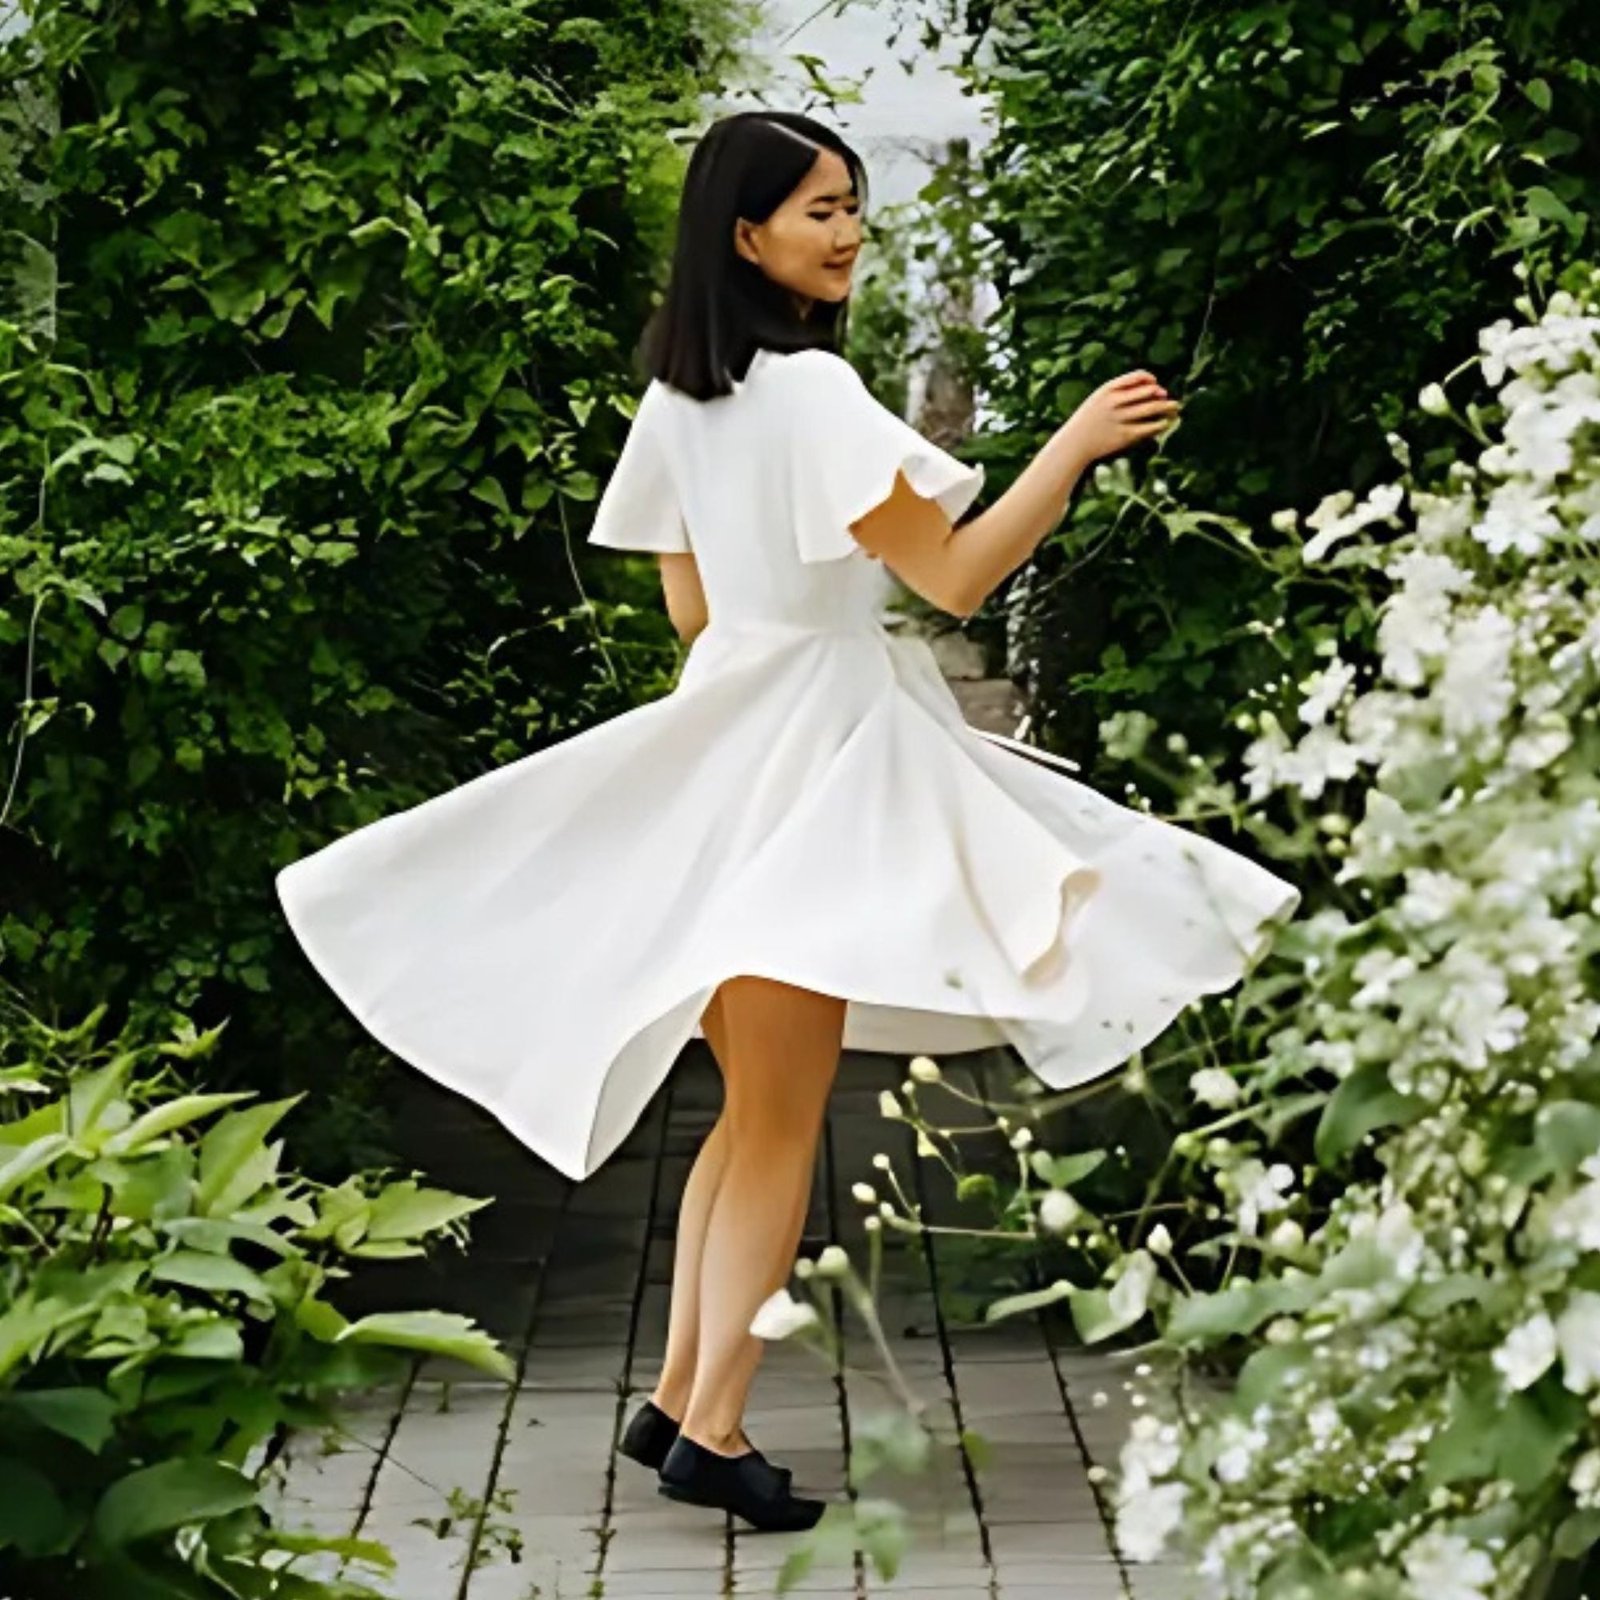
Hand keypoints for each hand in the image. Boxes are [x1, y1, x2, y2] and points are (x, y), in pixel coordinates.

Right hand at [1059, 370, 1180, 465]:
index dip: (1151, 380)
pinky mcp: (1124, 436)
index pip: (1138, 376)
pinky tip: (1164, 424)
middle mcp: (1115, 402)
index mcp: (1108, 389)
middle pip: (1148, 391)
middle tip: (1169, 398)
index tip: (1155, 386)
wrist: (1075, 444)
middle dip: (1161, 394)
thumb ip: (1123, 391)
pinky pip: (1149, 428)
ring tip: (1175, 409)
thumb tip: (1157, 389)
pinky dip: (1160, 425)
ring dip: (1167, 408)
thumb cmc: (1091, 420)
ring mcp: (1120, 419)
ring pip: (1152, 408)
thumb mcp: (1100, 399)